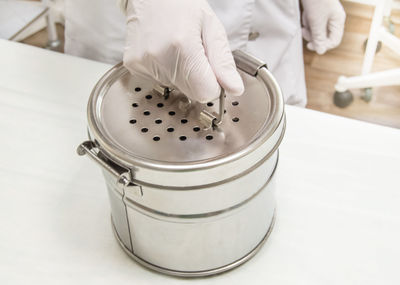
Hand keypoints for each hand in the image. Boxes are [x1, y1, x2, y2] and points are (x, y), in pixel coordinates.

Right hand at [121, 0, 243, 102]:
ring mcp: (143, 63)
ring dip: (180, 74)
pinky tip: (162, 50)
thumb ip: (223, 62)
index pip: (205, 92)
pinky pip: (159, 81)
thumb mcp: (212, 27)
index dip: (212, 84)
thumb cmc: (181, 4)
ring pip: (174, 88)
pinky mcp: (133, 66)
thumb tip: (234, 88)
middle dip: (197, 78)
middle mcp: (159, 58)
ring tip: (175, 48)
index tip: (211, 69)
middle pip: (190, 92)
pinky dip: (165, 71)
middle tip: (192, 53)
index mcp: (183, 47)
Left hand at [301, 0, 345, 54]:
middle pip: (324, 36)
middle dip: (313, 36)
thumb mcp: (316, 21)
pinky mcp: (318, 11)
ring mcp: (326, 15)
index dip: (322, 45)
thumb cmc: (316, 0)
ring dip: (309, 27)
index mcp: (338, 21)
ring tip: (306, 18)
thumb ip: (319, 37)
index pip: (333, 41)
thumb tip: (321, 52)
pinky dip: (307, 20)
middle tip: (304, 32)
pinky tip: (305, 13)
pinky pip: (312, 22)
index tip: (310, 45)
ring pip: (317, 30)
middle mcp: (334, 18)